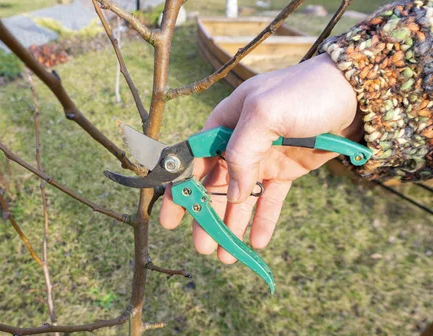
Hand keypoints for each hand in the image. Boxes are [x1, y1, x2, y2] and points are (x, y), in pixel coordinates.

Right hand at [159, 54, 362, 262]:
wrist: (354, 92)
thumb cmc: (305, 91)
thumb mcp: (265, 112)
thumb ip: (241, 151)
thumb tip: (232, 193)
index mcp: (225, 123)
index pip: (193, 159)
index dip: (179, 189)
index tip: (170, 217)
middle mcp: (239, 142)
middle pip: (213, 185)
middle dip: (205, 216)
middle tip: (201, 246)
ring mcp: (263, 158)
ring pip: (239, 198)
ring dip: (231, 226)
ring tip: (224, 256)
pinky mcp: (286, 171)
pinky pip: (270, 201)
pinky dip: (262, 221)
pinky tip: (256, 243)